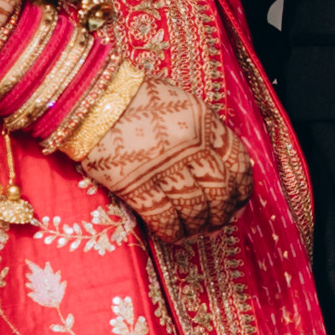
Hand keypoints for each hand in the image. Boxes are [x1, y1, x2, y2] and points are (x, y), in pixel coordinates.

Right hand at [65, 83, 249, 239]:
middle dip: (224, 212)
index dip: (243, 187)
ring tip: (200, 231)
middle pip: (220, 190)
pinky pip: (163, 217)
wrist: (92, 99)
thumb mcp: (182, 104)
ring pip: (195, 208)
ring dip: (200, 225)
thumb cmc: (138, 97)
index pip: (237, 162)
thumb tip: (221, 160)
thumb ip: (204, 129)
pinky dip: (173, 231)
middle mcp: (190, 147)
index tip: (241, 200)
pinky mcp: (135, 186)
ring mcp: (163, 168)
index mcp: (205, 123)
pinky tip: (176, 236)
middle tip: (222, 222)